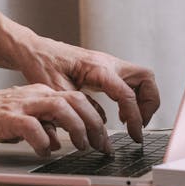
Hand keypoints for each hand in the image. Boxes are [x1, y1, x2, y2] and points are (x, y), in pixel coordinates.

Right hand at [0, 85, 111, 156]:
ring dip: (76, 129)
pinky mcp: (8, 118)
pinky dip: (44, 141)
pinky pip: (34, 128)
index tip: (103, 138)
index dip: (96, 118)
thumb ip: (41, 125)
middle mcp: (35, 95)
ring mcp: (23, 105)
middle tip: (100, 145)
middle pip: (76, 100)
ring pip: (61, 108)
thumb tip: (57, 140)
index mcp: (41, 93)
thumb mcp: (22, 119)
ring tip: (79, 147)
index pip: (78, 99)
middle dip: (94, 124)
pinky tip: (45, 152)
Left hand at [15, 38, 159, 141]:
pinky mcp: (106, 69)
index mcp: (97, 68)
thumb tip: (100, 124)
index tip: (135, 135)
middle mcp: (107, 62)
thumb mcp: (56, 91)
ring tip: (131, 121)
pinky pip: (130, 82)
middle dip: (149, 103)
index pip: (127, 93)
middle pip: (146, 78)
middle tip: (139, 124)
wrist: (34, 50)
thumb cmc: (42, 65)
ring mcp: (108, 64)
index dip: (135, 117)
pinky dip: (132, 98)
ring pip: (142, 79)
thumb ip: (79, 107)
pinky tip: (120, 114)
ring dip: (143, 100)